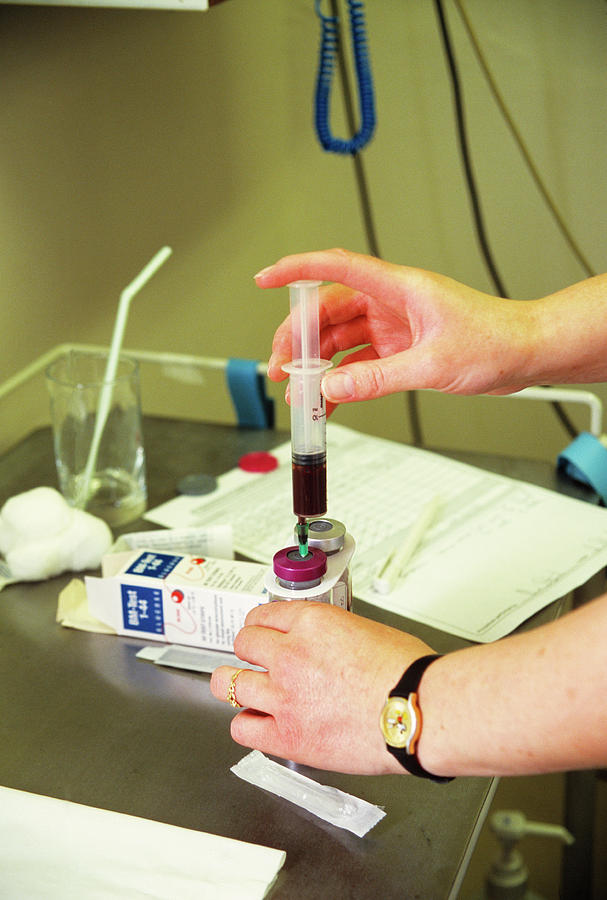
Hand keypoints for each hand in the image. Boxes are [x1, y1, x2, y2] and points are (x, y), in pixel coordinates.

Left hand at [210, 600, 433, 773]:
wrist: (416, 710)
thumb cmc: (407, 673)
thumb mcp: (366, 630)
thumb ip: (332, 637)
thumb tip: (325, 648)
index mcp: (311, 622)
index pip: (264, 615)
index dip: (261, 625)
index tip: (262, 633)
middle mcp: (290, 654)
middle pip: (243, 644)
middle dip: (248, 651)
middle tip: (253, 659)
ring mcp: (283, 695)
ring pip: (230, 684)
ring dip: (233, 685)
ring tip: (239, 688)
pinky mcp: (287, 735)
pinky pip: (242, 728)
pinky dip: (247, 724)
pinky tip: (257, 723)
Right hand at [257, 248, 538, 408]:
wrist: (526, 354)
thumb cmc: (496, 341)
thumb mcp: (433, 365)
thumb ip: (378, 379)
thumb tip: (332, 389)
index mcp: (398, 288)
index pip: (336, 268)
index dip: (296, 270)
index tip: (265, 279)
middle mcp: (390, 303)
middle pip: (328, 312)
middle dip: (300, 340)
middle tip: (282, 369)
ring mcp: (393, 327)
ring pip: (340, 341)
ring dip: (318, 366)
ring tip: (300, 393)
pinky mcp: (400, 349)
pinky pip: (359, 363)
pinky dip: (342, 381)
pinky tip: (330, 400)